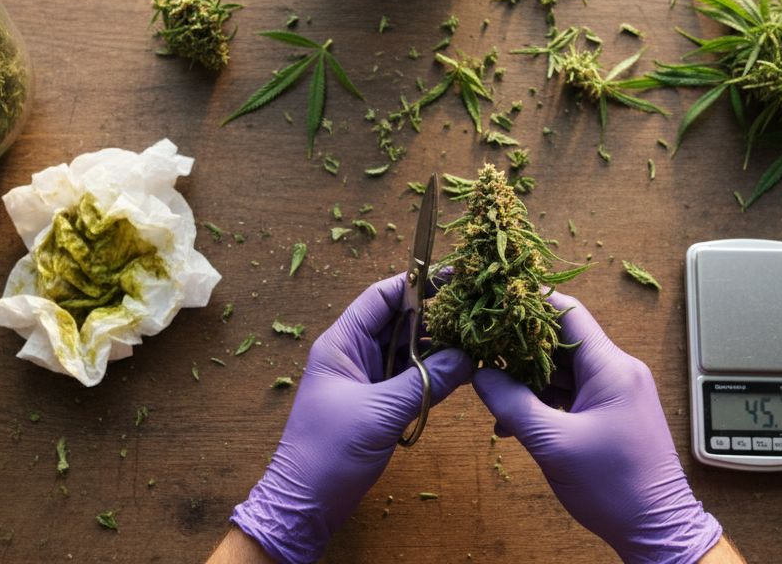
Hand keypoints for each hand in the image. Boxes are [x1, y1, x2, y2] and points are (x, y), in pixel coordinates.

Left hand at [230, 273, 472, 563]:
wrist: (304, 503)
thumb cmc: (328, 453)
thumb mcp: (380, 412)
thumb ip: (425, 382)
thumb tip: (467, 357)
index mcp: (342, 343)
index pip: (381, 296)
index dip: (417, 283)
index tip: (455, 277)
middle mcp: (354, 354)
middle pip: (399, 320)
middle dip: (436, 315)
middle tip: (477, 311)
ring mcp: (365, 378)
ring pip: (407, 349)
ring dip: (438, 346)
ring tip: (477, 338)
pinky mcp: (376, 403)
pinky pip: (409, 376)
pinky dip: (433, 372)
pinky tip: (462, 370)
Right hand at [472, 292, 720, 563]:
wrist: (657, 528)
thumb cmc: (615, 487)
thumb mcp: (553, 444)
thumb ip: (513, 404)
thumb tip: (481, 375)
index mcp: (611, 367)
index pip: (568, 311)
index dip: (530, 300)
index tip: (495, 299)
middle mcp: (618, 371)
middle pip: (561, 338)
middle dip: (520, 345)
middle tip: (482, 348)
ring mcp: (616, 392)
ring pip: (563, 368)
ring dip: (529, 379)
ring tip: (494, 392)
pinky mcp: (612, 412)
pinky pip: (572, 392)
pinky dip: (543, 400)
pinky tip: (516, 418)